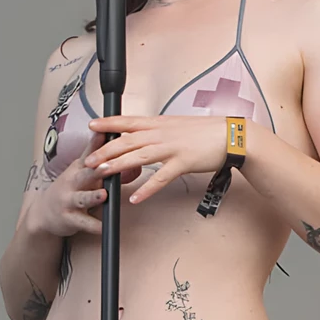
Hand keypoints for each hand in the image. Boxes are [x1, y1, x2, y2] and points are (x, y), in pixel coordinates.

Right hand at [30, 132, 141, 235]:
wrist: (44, 212)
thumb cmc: (70, 189)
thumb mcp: (83, 171)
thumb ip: (103, 161)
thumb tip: (127, 149)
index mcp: (79, 168)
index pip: (89, 153)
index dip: (97, 143)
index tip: (106, 132)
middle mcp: (73, 182)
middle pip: (85, 174)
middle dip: (97, 170)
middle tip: (109, 166)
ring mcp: (69, 200)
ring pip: (82, 198)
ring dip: (93, 197)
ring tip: (103, 195)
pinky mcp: (69, 218)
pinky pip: (84, 222)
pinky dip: (94, 226)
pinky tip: (103, 227)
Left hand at [84, 115, 227, 203]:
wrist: (232, 136)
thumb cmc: (208, 132)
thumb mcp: (179, 126)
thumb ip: (161, 130)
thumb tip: (147, 134)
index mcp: (160, 123)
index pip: (129, 121)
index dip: (109, 123)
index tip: (92, 125)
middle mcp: (162, 133)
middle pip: (127, 140)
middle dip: (105, 150)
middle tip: (88, 160)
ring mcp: (172, 148)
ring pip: (138, 156)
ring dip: (118, 165)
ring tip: (101, 173)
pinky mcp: (183, 163)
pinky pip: (161, 178)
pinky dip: (147, 188)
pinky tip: (136, 197)